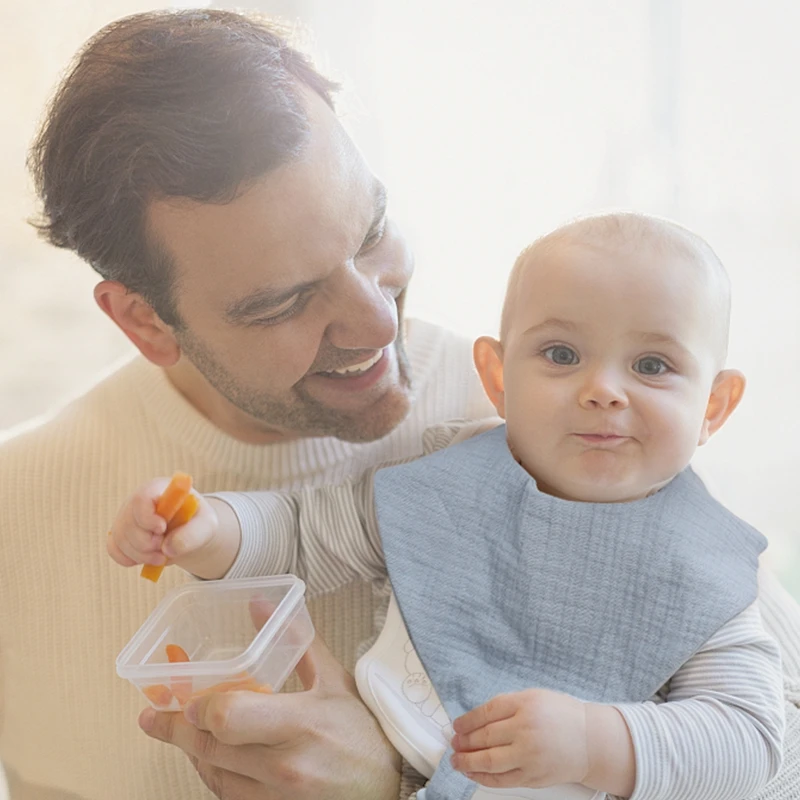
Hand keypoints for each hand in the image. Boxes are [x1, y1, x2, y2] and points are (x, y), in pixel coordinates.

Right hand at [107, 477, 220, 572]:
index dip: (148, 518)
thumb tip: (167, 548)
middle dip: (148, 544)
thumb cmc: (198, 522)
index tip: (162, 529)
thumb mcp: (206, 525)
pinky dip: (129, 559)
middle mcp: (136, 500)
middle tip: (166, 549)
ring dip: (142, 556)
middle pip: (129, 524)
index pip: (141, 499)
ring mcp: (125, 517)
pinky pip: (114, 549)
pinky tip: (146, 558)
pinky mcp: (119, 533)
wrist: (191, 530)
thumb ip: (192, 534)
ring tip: (162, 556)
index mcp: (159, 489)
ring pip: (120, 540)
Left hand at [138, 623, 401, 799]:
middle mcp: (284, 766)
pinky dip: (215, 775)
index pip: (229, 718)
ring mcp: (277, 797)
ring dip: (193, 753)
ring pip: (214, 776)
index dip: (198, 708)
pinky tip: (211, 758)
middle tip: (154, 716)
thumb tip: (260, 603)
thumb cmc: (363, 733)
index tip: (184, 697)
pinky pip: (229, 796)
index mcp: (300, 724)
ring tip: (179, 732)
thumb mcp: (334, 680)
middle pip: (211, 749)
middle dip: (176, 731)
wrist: (388, 788)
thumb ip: (296, 640)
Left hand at [450, 688, 588, 789]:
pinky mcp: (533, 777)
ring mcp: (529, 756)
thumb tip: (476, 718)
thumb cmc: (561, 716)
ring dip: (467, 761)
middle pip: (485, 737)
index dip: (467, 720)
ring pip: (489, 761)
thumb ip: (507, 705)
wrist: (590, 741)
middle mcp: (526, 730)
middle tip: (453, 742)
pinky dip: (482, 777)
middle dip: (464, 741)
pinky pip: (501, 780)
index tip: (456, 725)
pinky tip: (472, 773)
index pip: (486, 712)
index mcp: (525, 705)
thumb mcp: (534, 697)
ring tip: (456, 759)